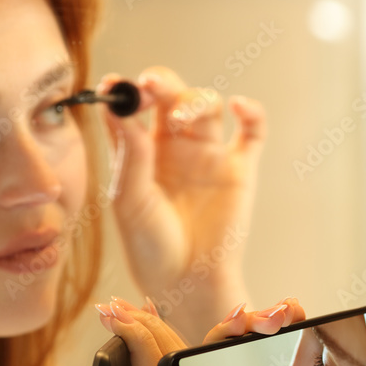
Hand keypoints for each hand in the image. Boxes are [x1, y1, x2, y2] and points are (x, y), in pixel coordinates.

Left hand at [98, 67, 265, 341]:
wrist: (188, 281)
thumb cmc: (151, 248)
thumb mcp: (130, 201)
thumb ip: (129, 155)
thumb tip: (118, 109)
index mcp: (143, 150)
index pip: (133, 107)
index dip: (124, 90)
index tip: (112, 84)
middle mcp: (176, 146)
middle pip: (171, 95)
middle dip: (160, 84)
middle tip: (149, 86)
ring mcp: (210, 154)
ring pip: (207, 105)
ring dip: (194, 101)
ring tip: (178, 120)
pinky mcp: (241, 168)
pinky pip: (253, 130)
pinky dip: (251, 111)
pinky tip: (238, 105)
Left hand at [180, 300, 365, 365]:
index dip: (196, 344)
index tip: (229, 321)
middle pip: (221, 356)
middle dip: (239, 324)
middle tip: (267, 314)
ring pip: (252, 351)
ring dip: (265, 321)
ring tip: (287, 311)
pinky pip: (284, 359)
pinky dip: (288, 334)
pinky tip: (296, 319)